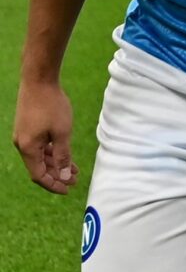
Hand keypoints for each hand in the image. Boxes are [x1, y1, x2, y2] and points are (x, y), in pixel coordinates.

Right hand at [13, 79, 75, 193]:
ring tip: (75, 170)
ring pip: (41, 157)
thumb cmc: (52, 106)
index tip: (68, 190)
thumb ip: (63, 156)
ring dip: (56, 164)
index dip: (53, 185)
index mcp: (28, 148)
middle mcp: (23, 144)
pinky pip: (40, 146)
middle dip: (57, 176)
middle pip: (39, 167)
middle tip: (76, 181)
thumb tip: (65, 176)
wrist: (39, 81)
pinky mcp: (29, 128)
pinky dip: (53, 152)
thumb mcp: (62, 133)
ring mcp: (25, 136)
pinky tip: (66, 154)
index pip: (39, 175)